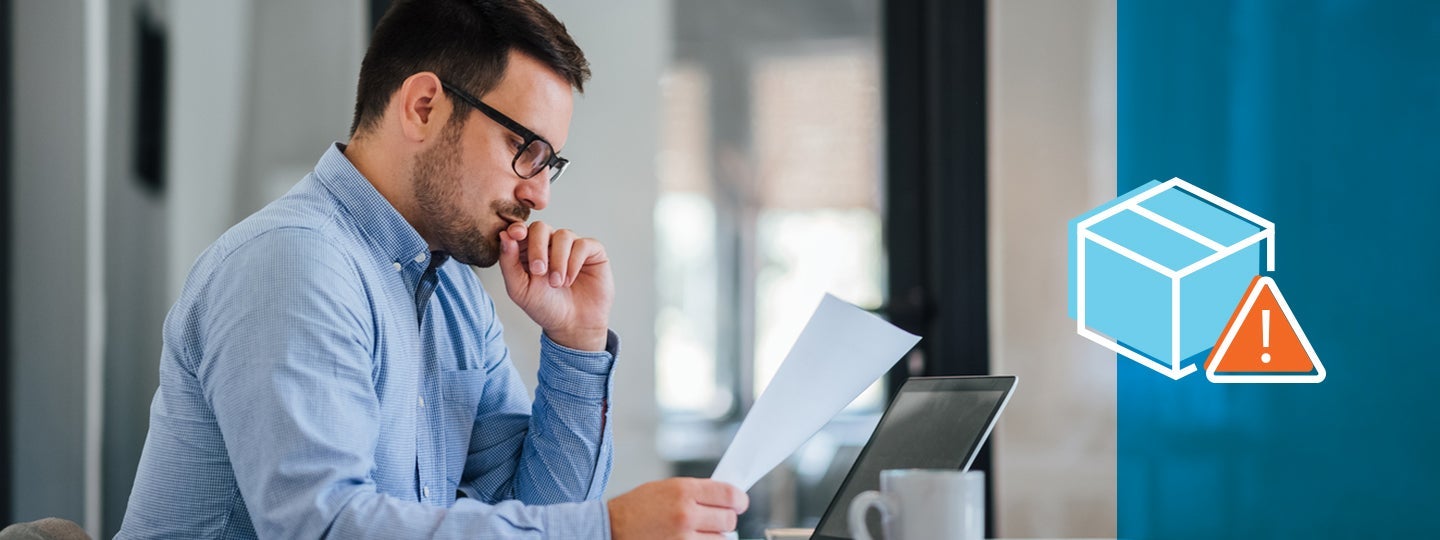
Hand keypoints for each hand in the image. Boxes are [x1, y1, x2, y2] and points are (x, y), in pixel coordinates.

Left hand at [497, 221, 612, 350]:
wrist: (573, 325)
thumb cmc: (545, 307)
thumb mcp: (520, 289)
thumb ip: (508, 263)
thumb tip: (504, 235)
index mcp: (528, 250)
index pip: (521, 230)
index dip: (518, 229)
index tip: (517, 235)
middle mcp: (550, 244)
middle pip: (541, 227)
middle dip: (537, 247)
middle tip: (538, 271)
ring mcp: (571, 246)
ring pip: (563, 235)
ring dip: (557, 260)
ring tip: (556, 283)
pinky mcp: (592, 251)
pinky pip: (583, 244)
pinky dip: (574, 262)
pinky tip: (569, 280)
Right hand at [608, 478, 748, 539]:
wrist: (610, 529)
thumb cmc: (636, 508)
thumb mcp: (666, 488)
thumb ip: (696, 492)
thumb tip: (726, 497)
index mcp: (683, 491)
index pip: (729, 494)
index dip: (739, 500)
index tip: (739, 503)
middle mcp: (686, 514)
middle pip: (729, 519)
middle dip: (725, 519)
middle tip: (714, 519)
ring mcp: (684, 539)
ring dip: (715, 536)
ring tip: (697, 532)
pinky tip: (692, 539)